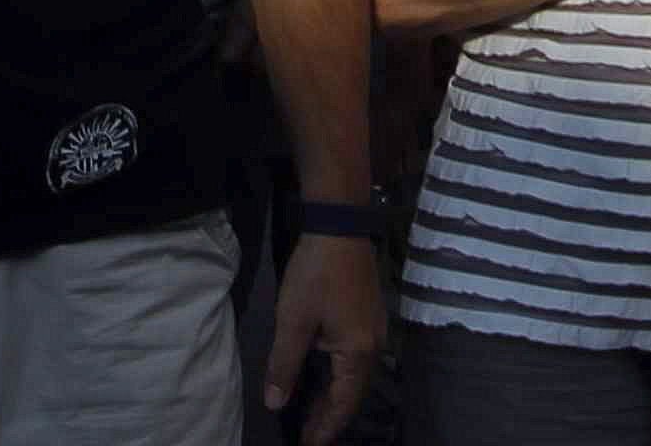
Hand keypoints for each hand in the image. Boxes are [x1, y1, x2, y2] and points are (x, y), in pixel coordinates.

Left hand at [265, 232, 387, 445]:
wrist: (339, 225)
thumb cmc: (316, 275)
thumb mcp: (293, 322)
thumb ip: (284, 365)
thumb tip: (276, 403)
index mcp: (358, 352)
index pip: (343, 404)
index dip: (324, 428)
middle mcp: (374, 345)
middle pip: (353, 394)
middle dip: (329, 417)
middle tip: (307, 436)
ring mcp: (375, 329)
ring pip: (355, 376)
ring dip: (334, 396)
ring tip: (312, 413)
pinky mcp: (369, 315)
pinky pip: (356, 358)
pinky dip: (339, 375)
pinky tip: (323, 377)